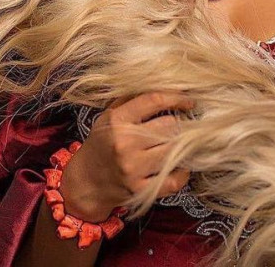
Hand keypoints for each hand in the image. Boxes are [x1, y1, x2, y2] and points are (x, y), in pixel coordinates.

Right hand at [59, 91, 194, 220]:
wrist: (85, 183)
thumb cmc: (102, 144)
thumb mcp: (109, 115)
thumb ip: (133, 98)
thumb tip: (165, 84)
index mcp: (117, 121)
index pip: (154, 100)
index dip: (177, 98)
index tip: (189, 101)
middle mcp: (124, 144)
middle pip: (170, 125)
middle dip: (178, 123)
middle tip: (181, 125)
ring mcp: (133, 169)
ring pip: (175, 150)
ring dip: (182, 145)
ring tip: (182, 143)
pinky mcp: (140, 191)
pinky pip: (174, 180)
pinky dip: (182, 173)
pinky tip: (180, 165)